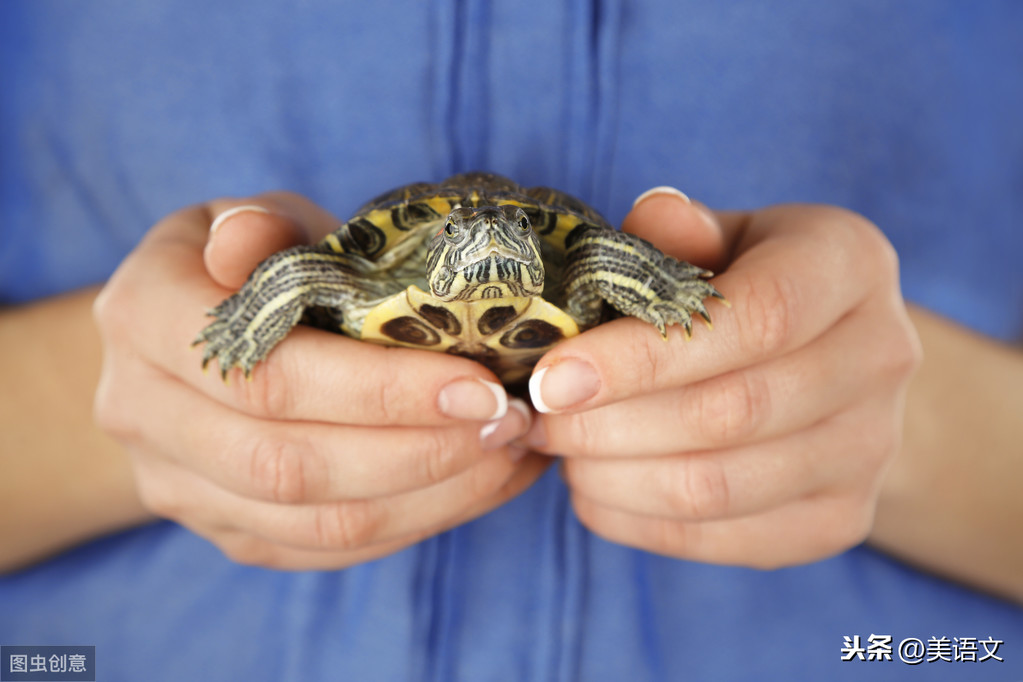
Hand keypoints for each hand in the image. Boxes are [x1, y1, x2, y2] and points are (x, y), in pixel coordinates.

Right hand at [94, 193, 547, 569]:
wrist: (190, 344)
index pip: (267, 377)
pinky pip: (331, 550)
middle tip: (510, 422)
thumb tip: (253, 236)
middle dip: (420, 451)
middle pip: (293, 467)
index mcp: (145, 319)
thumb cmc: (243, 267)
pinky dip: (419, 521)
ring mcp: (182, 488)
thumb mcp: (250, 221)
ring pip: (319, 525)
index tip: (479, 384)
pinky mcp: (230, 533)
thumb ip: (260, 228)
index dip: (379, 391)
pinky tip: (481, 483)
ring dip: (432, 495)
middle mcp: (144, 415)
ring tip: (510, 453)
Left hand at [524, 190, 921, 567]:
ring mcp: (870, 450)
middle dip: (609, 424)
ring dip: (614, 477)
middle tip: (539, 419)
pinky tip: (595, 490)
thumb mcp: (726, 235)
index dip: (643, 355)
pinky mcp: (842, 518)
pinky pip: (723, 539)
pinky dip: (639, 523)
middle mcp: (881, 357)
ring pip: (718, 487)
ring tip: (560, 452)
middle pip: (729, 412)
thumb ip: (682, 232)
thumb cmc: (755, 284)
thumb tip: (649, 220)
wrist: (838, 363)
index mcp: (849, 266)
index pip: (754, 318)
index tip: (553, 377)